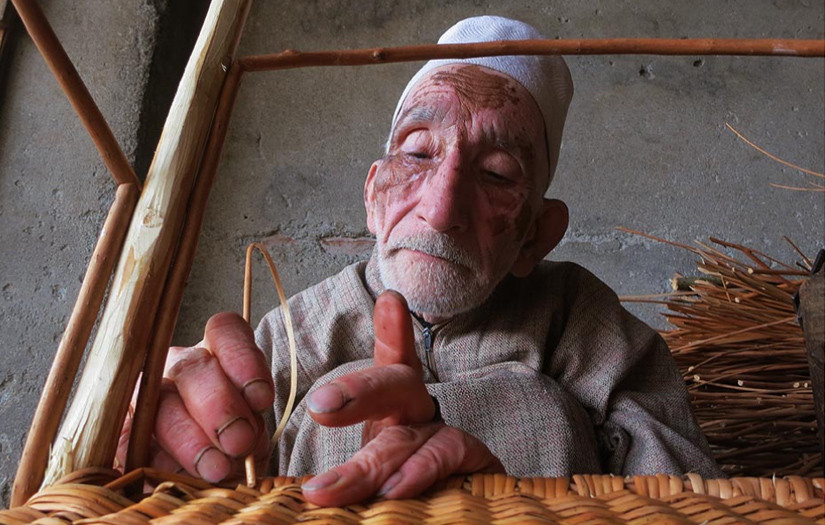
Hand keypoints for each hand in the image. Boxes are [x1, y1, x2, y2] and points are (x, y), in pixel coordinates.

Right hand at [117, 312, 273, 482]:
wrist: (209, 477)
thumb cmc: (235, 446)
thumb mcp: (253, 432)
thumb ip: (251, 427)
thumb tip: (242, 442)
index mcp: (216, 352)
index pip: (225, 331)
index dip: (242, 358)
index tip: (260, 397)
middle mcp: (179, 366)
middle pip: (193, 368)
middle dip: (219, 406)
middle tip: (238, 442)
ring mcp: (145, 393)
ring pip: (161, 403)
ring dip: (190, 439)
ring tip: (216, 469)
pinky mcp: (122, 429)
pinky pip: (130, 439)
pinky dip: (158, 460)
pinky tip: (179, 475)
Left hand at [302, 291, 504, 505]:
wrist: (449, 524)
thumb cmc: (390, 485)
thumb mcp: (359, 472)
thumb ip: (338, 477)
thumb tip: (304, 493)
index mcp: (390, 408)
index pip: (388, 362)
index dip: (391, 331)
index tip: (390, 301)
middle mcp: (420, 414)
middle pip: (397, 387)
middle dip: (359, 391)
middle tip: (321, 406)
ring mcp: (448, 437)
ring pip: (413, 435)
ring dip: (373, 462)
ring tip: (334, 487)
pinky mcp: (477, 464)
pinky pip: (451, 457)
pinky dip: (422, 470)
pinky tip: (396, 488)